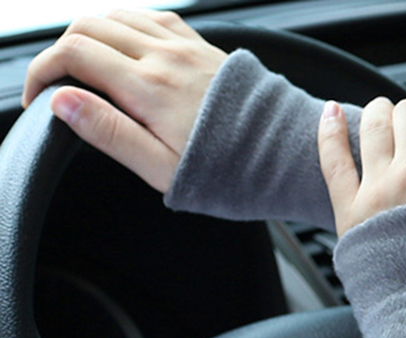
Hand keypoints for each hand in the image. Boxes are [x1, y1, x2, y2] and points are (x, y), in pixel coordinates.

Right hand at [22, 10, 225, 192]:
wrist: (288, 158)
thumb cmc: (233, 174)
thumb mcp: (162, 168)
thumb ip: (110, 134)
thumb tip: (63, 102)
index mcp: (148, 89)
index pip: (72, 56)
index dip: (42, 74)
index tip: (38, 100)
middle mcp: (164, 57)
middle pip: (87, 27)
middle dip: (59, 52)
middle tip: (57, 86)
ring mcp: (185, 47)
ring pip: (117, 15)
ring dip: (89, 34)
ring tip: (83, 68)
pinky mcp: (204, 47)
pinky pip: (153, 17)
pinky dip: (126, 25)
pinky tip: (126, 47)